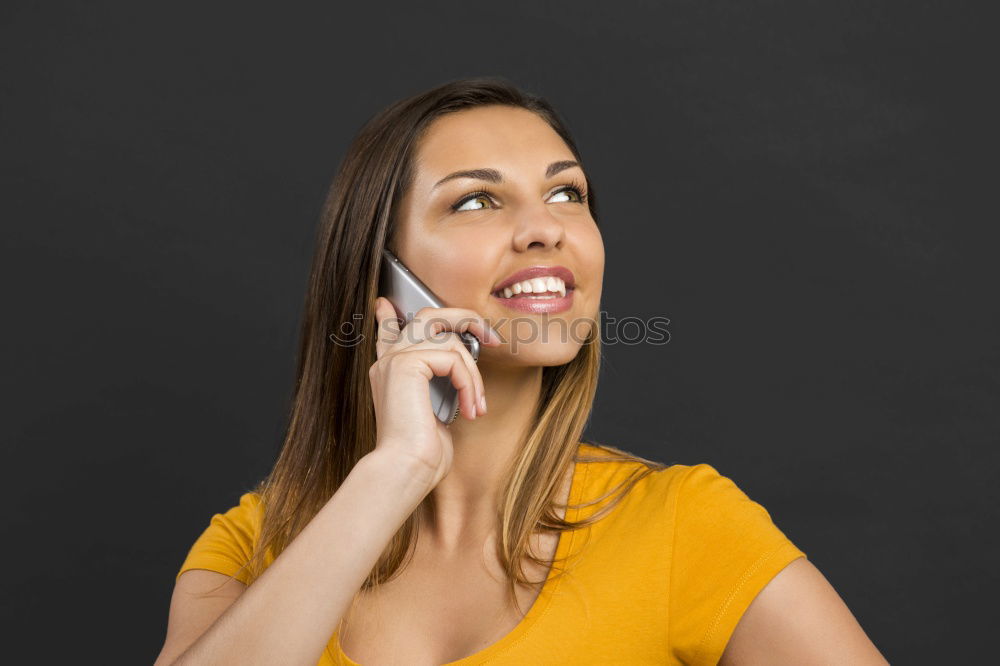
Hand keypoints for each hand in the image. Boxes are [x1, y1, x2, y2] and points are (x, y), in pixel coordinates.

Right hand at [368, 297, 499, 490]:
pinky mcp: (406, 364)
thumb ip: (439, 386)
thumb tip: (460, 370)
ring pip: (449, 339)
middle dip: (464, 318)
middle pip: (428, 316)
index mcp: (390, 372)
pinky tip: (470, 408)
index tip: (386, 304)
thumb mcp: (434, 412)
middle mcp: (388, 361)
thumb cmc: (422, 453)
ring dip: (474, 374)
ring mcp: (395, 359)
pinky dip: (469, 382)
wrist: (407, 469)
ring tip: (477, 406)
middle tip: (490, 338)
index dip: (389, 315)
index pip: (387, 331)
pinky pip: (452, 357)